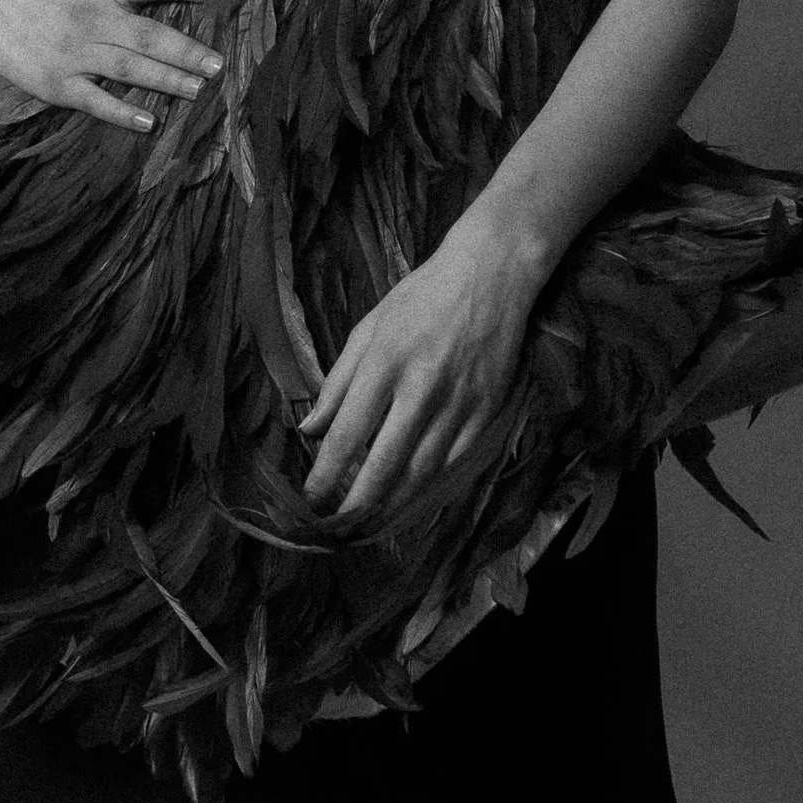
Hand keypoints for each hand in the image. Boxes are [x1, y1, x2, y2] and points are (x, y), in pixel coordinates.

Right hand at [0, 0, 223, 134]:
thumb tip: (179, 4)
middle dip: (186, 50)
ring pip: (128, 67)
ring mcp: (75, 52)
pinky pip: (96, 100)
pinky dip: (123, 111)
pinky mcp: (57, 82)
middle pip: (147, 35)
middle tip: (218, 65)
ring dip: (166, 79)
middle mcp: (93, 18)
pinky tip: (150, 122)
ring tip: (198, 91)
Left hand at [298, 219, 542, 518]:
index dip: (326, 476)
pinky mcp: (486, 412)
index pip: (347, 435)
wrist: (491, 275)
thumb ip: (338, 382)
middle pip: (384, 466)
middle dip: (357, 505)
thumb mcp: (369, 329)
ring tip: (369, 522)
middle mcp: (421, 389)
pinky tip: (410, 497)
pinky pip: (453, 463)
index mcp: (384, 364)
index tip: (312, 499)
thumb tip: (311, 430)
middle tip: (338, 527)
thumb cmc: (422, 298)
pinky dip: (428, 486)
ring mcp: (458, 404)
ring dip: (392, 505)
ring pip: (421, 473)